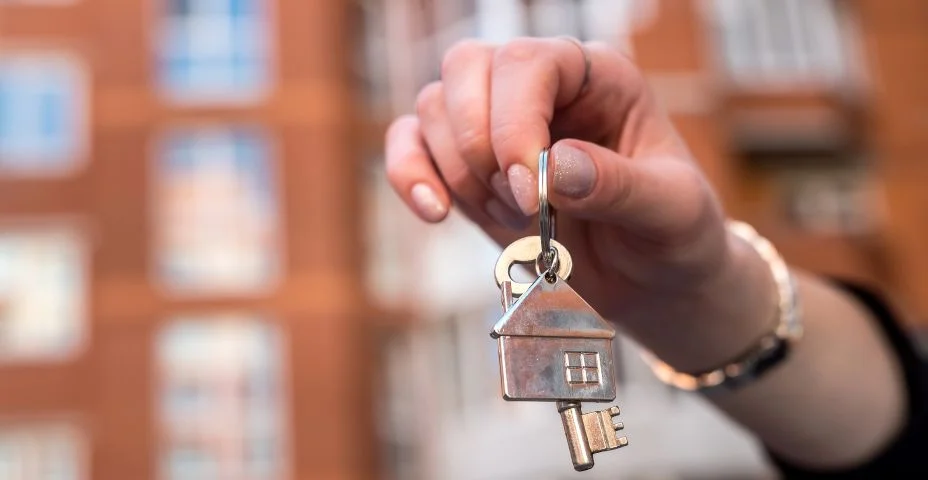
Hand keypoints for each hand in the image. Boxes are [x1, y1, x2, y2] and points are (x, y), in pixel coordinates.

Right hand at [384, 37, 770, 370]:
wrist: (651, 282)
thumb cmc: (673, 234)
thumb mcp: (672, 211)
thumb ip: (620, 187)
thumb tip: (555, 168)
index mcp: (597, 78)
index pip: (530, 61)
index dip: (515, 121)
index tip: (531, 192)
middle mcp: (541, 90)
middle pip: (466, 69)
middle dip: (479, 146)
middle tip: (523, 207)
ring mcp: (496, 125)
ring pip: (433, 107)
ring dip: (460, 174)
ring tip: (515, 219)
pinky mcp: (466, 167)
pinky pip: (409, 145)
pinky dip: (409, 176)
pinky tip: (435, 214)